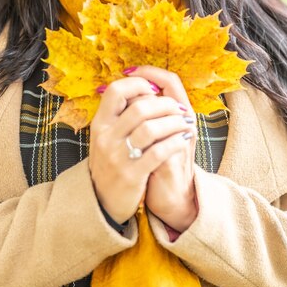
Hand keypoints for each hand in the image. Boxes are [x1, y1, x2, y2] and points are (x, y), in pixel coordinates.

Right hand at [89, 75, 195, 224]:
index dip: (139, 83)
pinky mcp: (131, 175)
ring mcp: (118, 157)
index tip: (155, 89)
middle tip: (179, 108)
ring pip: (151, 128)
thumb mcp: (106, 136)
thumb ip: (120, 114)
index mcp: (100, 123)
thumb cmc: (110, 163)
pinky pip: (158, 153)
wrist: (101, 203)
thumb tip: (144, 85)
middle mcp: (106, 137)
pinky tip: (183, 139)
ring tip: (186, 123)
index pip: (117, 90)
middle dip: (166, 104)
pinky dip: (174, 142)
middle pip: (139, 107)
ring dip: (174, 122)